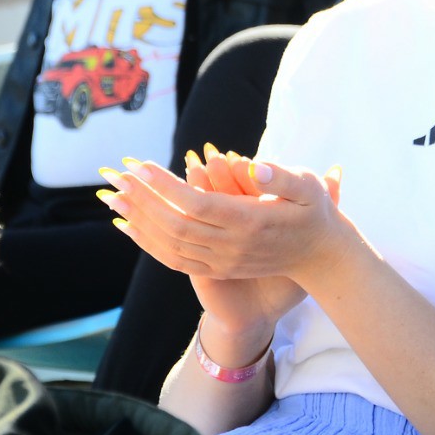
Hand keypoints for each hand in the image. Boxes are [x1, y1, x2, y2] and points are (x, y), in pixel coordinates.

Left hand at [102, 149, 344, 332]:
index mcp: (251, 221)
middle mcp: (232, 246)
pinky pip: (173, 259)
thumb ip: (282, 177)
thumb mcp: (310, 187)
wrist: (320, 256)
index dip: (165, 186)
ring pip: (168, 245)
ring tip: (114, 196)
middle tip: (118, 175)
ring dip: (138, 220)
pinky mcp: (218, 269)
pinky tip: (128, 225)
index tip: (141, 165)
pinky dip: (146, 243)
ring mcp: (223, 261)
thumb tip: (253, 164)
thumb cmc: (315, 212)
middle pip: (175, 224)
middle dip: (143, 199)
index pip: (197, 203)